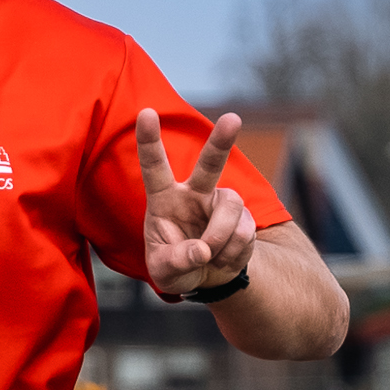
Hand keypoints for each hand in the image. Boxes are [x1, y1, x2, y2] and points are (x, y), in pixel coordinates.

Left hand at [136, 108, 255, 299]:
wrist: (206, 277)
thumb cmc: (175, 266)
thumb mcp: (164, 271)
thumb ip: (176, 262)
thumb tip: (202, 251)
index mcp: (164, 198)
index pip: (155, 167)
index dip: (149, 140)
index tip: (145, 112)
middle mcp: (194, 193)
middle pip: (210, 163)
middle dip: (221, 142)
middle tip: (233, 118)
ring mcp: (221, 203)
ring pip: (230, 210)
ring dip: (221, 238)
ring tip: (210, 256)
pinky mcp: (244, 217)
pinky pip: (244, 232)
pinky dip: (233, 253)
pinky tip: (222, 258)